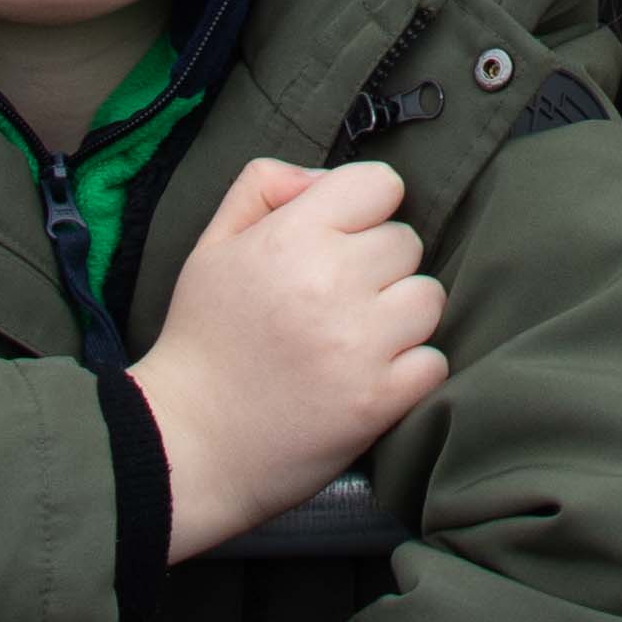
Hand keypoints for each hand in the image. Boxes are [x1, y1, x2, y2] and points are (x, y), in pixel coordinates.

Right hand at [138, 156, 450, 559]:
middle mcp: (332, 282)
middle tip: (337, 298)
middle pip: (407, 242)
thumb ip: (265, 188)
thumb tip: (324, 178)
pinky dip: (410, 369)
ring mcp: (360, 344)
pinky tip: (370, 374)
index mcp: (292, 236)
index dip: (365, 208)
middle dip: (378, 265)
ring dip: (400, 315)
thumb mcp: (214, 246)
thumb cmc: (202, 339)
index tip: (344, 237)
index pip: (381, 184)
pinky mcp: (379, 400)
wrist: (187, 443)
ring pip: (429, 297)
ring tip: (357, 336)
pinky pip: (434, 360)